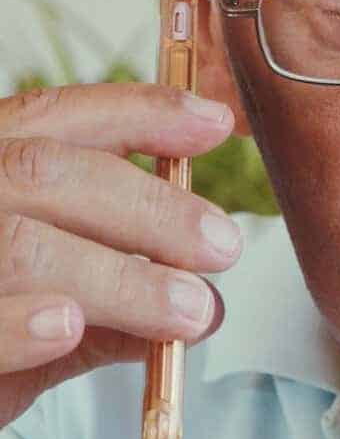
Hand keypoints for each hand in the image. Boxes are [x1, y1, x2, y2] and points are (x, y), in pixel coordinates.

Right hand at [0, 82, 245, 428]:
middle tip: (221, 247)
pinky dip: (20, 322)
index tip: (214, 124)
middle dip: (148, 205)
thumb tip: (202, 303)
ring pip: (18, 243)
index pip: (50, 118)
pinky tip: (70, 325)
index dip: (137, 112)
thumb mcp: (38, 321)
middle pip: (43, 173)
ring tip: (189, 309)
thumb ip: (105, 305)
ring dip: (118, 277)